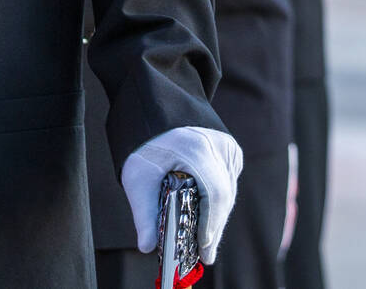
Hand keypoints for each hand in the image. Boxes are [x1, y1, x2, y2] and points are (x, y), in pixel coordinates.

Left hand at [120, 126, 242, 264]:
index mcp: (195, 150)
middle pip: (223, 195)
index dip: (211, 226)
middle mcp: (216, 145)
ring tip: (206, 241)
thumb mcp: (137, 177)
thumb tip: (146, 247)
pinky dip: (219, 198)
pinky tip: (209, 216)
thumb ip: (144, 213)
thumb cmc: (143, 143)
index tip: (204, 251)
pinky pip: (228, 179)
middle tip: (205, 254)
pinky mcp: (228, 147)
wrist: (151, 109)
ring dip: (217, 215)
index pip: (214, 194)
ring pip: (228, 190)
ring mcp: (225, 144)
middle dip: (214, 227)